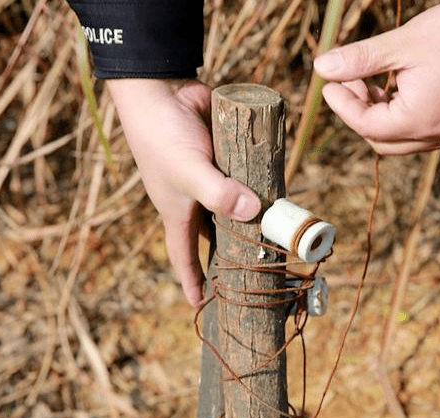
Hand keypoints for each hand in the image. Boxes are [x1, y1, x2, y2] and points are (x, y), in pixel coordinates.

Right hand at [107, 79, 260, 305]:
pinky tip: (277, 191)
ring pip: (234, 206)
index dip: (193, 281)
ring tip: (277, 234)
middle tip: (258, 271)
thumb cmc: (162, 137)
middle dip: (232, 253)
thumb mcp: (187, 171)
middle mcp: (195, 199)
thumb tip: (254, 213)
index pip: (184, 256)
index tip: (202, 305)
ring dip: (251, 217)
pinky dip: (258, 185)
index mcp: (179, 212)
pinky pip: (244, 177)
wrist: (162, 90)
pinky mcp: (225, 157)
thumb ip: (218, 193)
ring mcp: (211, 178)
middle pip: (215, 235)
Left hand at [314, 0, 439, 154]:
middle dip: (359, 114)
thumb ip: (359, 60)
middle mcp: (438, 137)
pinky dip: (405, 116)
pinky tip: (401, 88)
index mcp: (420, 121)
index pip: (365, 125)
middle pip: (382, 140)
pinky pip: (425, 132)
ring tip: (373, 83)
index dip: (341, 104)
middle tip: (350, 82)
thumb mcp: (403, 44)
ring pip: (403, 139)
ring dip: (382, 116)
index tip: (329, 82)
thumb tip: (321, 68)